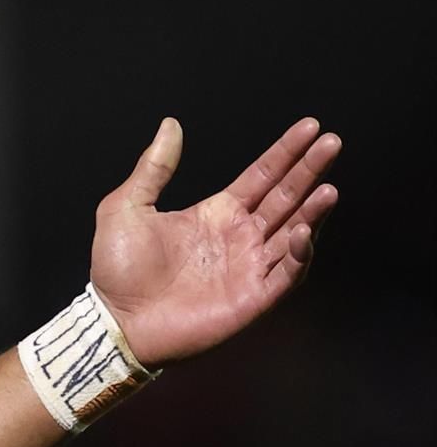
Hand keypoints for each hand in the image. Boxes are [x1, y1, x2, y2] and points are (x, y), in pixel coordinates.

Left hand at [89, 116, 341, 367]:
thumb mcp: (126, 209)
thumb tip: (170, 125)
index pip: (262, 176)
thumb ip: (153, 169)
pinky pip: (286, 273)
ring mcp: (249, 267)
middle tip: (332, 142)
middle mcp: (240, 237)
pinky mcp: (252, 298)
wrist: (115, 322)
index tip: (310, 126)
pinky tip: (301, 230)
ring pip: (293, 232)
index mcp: (217, 214)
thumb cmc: (117, 271)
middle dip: (309, 170)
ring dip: (312, 211)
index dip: (286, 152)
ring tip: (327, 188)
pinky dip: (298, 253)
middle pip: (285, 198)